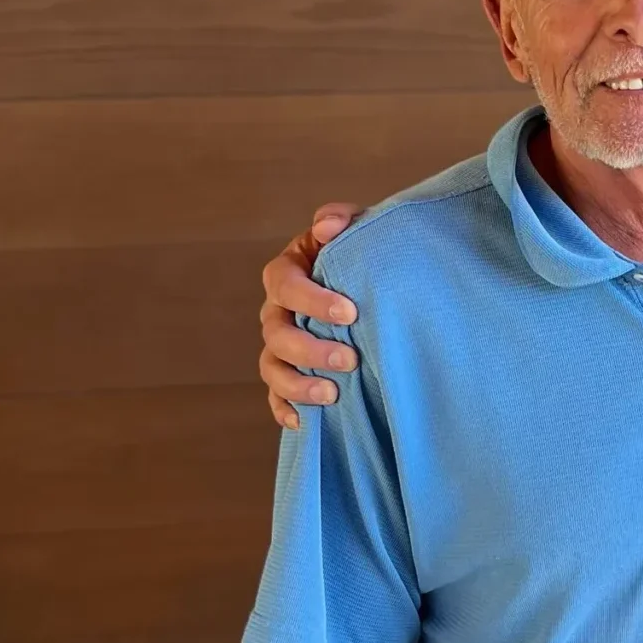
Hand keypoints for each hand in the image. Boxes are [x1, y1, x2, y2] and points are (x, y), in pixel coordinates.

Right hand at [261, 204, 364, 428]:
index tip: (351, 311)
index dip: (313, 299)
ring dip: (297, 384)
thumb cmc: (359, 256)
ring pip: (272, 367)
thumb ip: (341, 221)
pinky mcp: (288, 372)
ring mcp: (279, 345)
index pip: (285, 284)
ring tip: (332, 394)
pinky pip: (275, 395)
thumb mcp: (356, 230)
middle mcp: (276, 310)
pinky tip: (303, 421)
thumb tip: (328, 226)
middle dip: (310, 349)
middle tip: (350, 359)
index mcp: (287, 273)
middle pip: (276, 333)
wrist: (370, 283)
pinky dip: (284, 409)